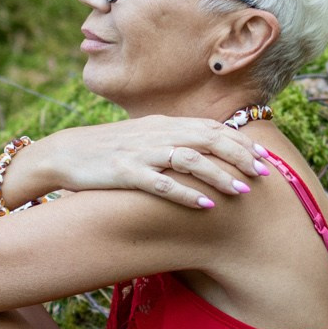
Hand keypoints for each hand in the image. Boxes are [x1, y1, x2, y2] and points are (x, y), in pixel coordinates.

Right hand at [16, 117, 272, 209]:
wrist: (65, 153)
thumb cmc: (108, 150)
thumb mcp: (144, 138)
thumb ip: (173, 141)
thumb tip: (204, 150)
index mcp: (163, 124)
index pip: (211, 127)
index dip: (239, 141)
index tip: (263, 157)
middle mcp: (157, 134)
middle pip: (208, 139)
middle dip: (239, 156)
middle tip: (262, 174)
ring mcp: (141, 152)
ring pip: (190, 159)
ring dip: (219, 174)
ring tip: (241, 191)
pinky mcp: (125, 171)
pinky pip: (161, 182)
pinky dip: (185, 192)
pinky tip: (205, 204)